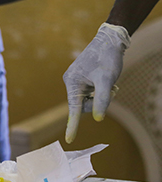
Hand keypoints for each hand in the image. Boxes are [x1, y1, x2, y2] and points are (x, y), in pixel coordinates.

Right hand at [63, 23, 128, 142]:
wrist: (109, 41)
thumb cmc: (107, 59)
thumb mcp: (107, 81)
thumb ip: (102, 100)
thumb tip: (97, 119)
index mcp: (72, 82)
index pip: (73, 109)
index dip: (73, 126)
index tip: (69, 140)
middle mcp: (71, 81)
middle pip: (83, 105)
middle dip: (98, 102)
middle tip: (111, 90)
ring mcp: (76, 80)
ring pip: (89, 100)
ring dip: (101, 96)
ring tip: (111, 84)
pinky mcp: (82, 78)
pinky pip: (90, 93)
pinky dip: (101, 91)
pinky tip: (107, 81)